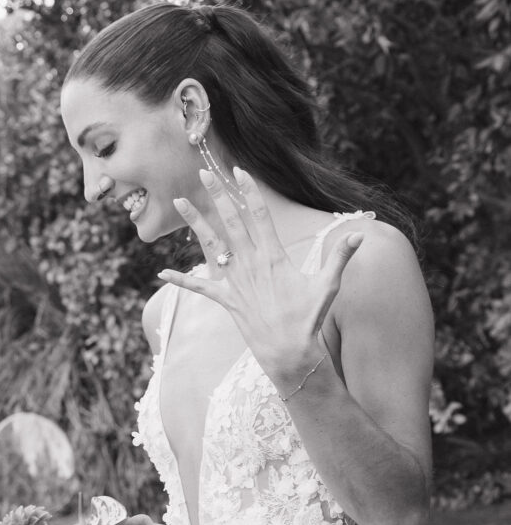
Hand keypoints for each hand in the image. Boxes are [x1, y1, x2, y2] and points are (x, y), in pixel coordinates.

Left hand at [158, 167, 362, 386]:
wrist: (290, 353)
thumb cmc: (310, 319)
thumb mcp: (328, 284)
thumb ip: (341, 255)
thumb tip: (362, 232)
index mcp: (273, 257)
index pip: (259, 215)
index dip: (249, 191)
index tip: (239, 171)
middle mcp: (250, 265)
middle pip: (231, 222)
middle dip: (216, 195)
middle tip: (204, 172)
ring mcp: (236, 283)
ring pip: (211, 246)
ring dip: (195, 222)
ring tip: (179, 201)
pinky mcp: (226, 301)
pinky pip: (199, 288)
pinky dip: (181, 280)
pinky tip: (162, 272)